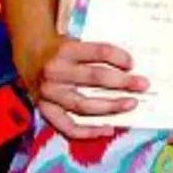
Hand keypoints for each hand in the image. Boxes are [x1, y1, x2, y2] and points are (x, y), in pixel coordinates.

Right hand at [25, 37, 147, 139]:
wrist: (29, 52)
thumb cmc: (61, 47)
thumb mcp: (76, 40)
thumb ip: (96, 52)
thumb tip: (130, 66)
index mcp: (65, 49)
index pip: (98, 51)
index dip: (118, 57)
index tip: (133, 64)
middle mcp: (55, 71)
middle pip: (94, 78)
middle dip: (122, 83)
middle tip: (143, 85)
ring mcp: (48, 93)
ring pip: (83, 105)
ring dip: (110, 107)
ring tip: (131, 104)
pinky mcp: (44, 109)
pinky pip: (66, 126)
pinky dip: (87, 132)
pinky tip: (107, 129)